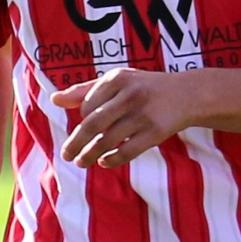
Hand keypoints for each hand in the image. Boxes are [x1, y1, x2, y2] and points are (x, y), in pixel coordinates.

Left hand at [49, 67, 202, 167]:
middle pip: (92, 125)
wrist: (186, 94)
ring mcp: (144, 114)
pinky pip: (127, 151)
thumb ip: (84, 90)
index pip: (87, 106)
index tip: (85, 128)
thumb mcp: (116, 82)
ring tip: (81, 162)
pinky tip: (103, 161)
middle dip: (75, 143)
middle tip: (66, 156)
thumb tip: (54, 99)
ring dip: (89, 155)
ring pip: (107, 141)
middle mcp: (129, 94)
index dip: (82, 120)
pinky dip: (111, 160)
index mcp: (117, 79)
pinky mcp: (156, 132)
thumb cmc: (142, 88)